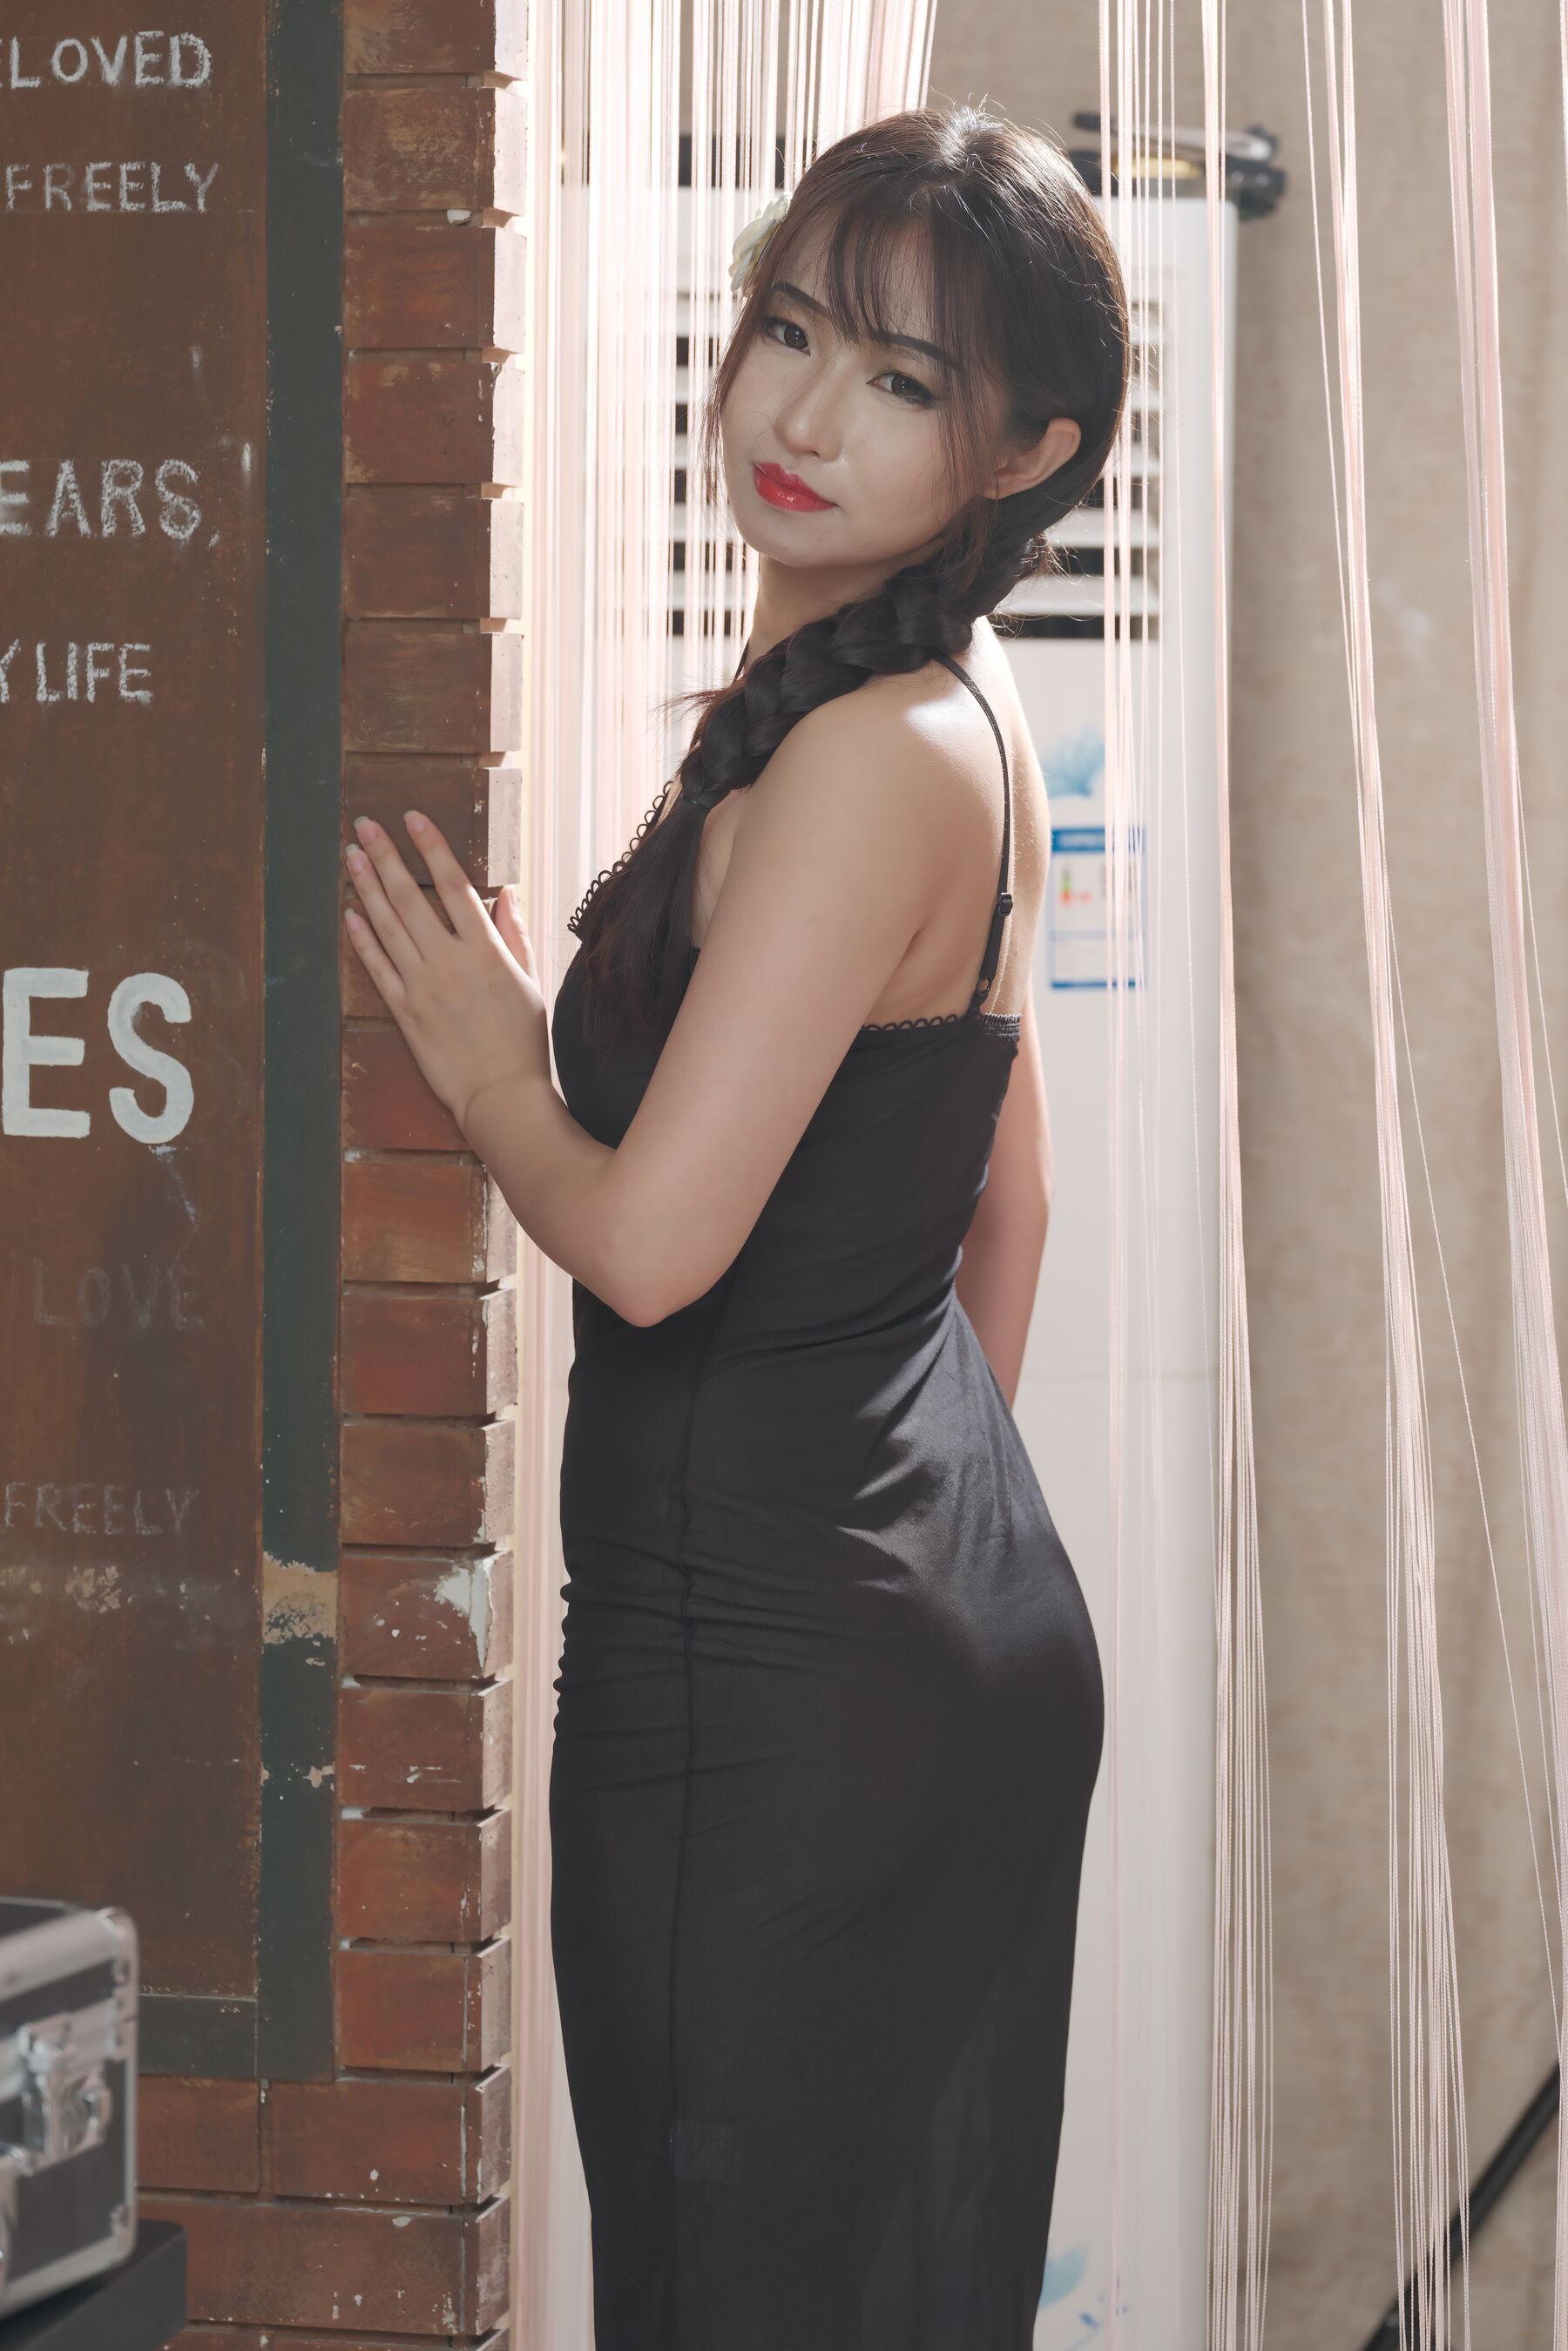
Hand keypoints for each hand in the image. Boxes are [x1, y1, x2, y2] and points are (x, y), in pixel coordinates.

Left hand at [343, 810, 547, 1130]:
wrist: (500, 1094)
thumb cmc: (522, 1040)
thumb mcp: (529, 981)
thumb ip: (514, 934)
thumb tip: (505, 893)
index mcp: (486, 950)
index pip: (453, 885)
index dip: (431, 847)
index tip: (412, 817)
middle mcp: (449, 961)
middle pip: (410, 897)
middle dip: (386, 856)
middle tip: (364, 825)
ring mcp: (422, 986)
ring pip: (387, 925)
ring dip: (367, 886)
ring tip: (352, 855)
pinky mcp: (405, 1012)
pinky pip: (378, 967)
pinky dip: (362, 939)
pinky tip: (350, 912)